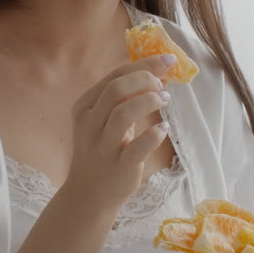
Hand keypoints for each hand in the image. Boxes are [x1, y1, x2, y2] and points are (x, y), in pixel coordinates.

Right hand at [60, 54, 177, 211]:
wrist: (90, 193)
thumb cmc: (104, 149)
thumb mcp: (105, 120)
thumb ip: (126, 97)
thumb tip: (159, 73)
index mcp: (85, 106)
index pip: (114, 76)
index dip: (143, 64)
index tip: (168, 59)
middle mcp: (90, 124)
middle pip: (115, 90)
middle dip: (145, 80)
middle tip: (162, 85)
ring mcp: (103, 146)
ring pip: (122, 114)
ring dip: (148, 101)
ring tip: (164, 100)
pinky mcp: (118, 167)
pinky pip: (137, 147)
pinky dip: (153, 134)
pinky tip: (164, 129)